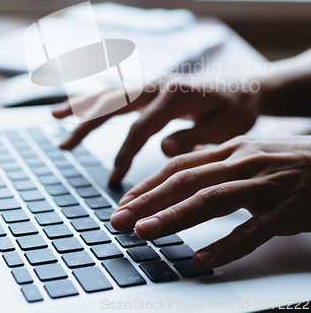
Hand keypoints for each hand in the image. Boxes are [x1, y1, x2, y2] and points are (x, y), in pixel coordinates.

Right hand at [53, 77, 259, 182]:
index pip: (141, 127)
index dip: (125, 154)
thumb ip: (194, 137)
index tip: (115, 179)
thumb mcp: (225, 128)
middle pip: (115, 103)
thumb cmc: (237, 111)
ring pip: (112, 94)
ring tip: (55, 118)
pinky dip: (97, 101)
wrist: (245, 90)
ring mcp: (153, 84)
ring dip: (83, 106)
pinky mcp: (152, 89)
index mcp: (176, 94)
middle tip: (64, 144)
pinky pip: (119, 94)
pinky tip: (80, 109)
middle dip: (87, 123)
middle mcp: (159, 84)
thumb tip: (161, 147)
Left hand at [110, 136, 310, 268]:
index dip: (149, 184)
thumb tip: (180, 162)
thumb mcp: (249, 151)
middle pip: (186, 181)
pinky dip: (225, 245)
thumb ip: (215, 158)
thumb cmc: (288, 160)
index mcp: (231, 150)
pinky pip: (252, 230)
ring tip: (145, 232)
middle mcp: (242, 163)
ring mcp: (263, 186)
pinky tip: (202, 258)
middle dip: (148, 201)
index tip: (125, 201)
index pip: (180, 166)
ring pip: (211, 200)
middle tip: (119, 220)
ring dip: (174, 217)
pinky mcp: (285, 210)